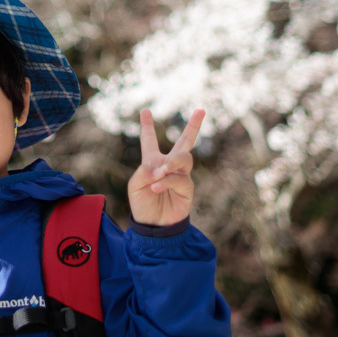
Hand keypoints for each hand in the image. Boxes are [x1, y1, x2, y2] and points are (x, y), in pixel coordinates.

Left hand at [127, 108, 203, 226]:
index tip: (145, 110)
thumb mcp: (136, 185)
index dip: (147, 126)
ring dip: (171, 163)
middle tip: (201, 110)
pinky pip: (180, 179)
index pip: (150, 140)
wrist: (153, 226)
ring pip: (184, 158)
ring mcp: (181, 176)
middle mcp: (169, 165)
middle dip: (194, 125)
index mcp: (152, 161)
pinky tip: (156, 186)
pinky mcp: (187, 188)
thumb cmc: (143, 204)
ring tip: (159, 172)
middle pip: (185, 141)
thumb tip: (162, 166)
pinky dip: (166, 181)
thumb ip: (146, 170)